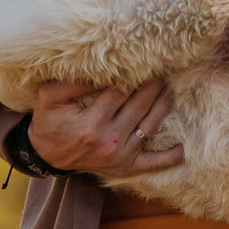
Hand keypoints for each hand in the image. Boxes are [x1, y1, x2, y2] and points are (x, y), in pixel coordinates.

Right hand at [25, 79, 183, 177]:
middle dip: (152, 85)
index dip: (132, 74)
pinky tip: (183, 147)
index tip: (143, 60)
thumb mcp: (50, 97)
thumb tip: (101, 69)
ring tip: (169, 87)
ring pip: (150, 126)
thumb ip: (73, 82)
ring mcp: (120, 157)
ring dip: (163, 105)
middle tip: (162, 68)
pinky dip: (170, 157)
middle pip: (140, 106)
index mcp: (91, 124)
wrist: (46, 155)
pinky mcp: (125, 168)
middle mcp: (109, 141)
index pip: (119, 92)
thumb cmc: (49, 121)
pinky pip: (153, 163)